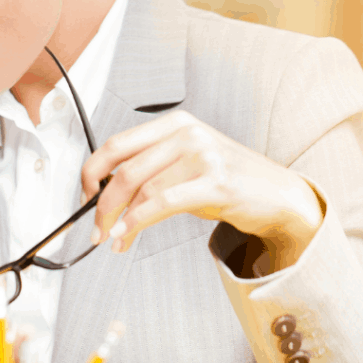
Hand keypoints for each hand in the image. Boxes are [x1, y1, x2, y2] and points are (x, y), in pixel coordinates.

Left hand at [81, 111, 324, 270]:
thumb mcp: (185, 164)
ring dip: (119, 219)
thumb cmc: (227, 181)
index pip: (116, 144)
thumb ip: (150, 170)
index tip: (84, 196)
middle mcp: (187, 134)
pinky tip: (126, 235)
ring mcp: (203, 156)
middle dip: (101, 203)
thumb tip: (106, 195)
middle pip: (125, 169)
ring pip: (141, 189)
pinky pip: (163, 203)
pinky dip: (138, 221)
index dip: (91, 172)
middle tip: (95, 227)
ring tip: (113, 239)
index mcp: (174, 124)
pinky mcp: (216, 183)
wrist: (279, 195)